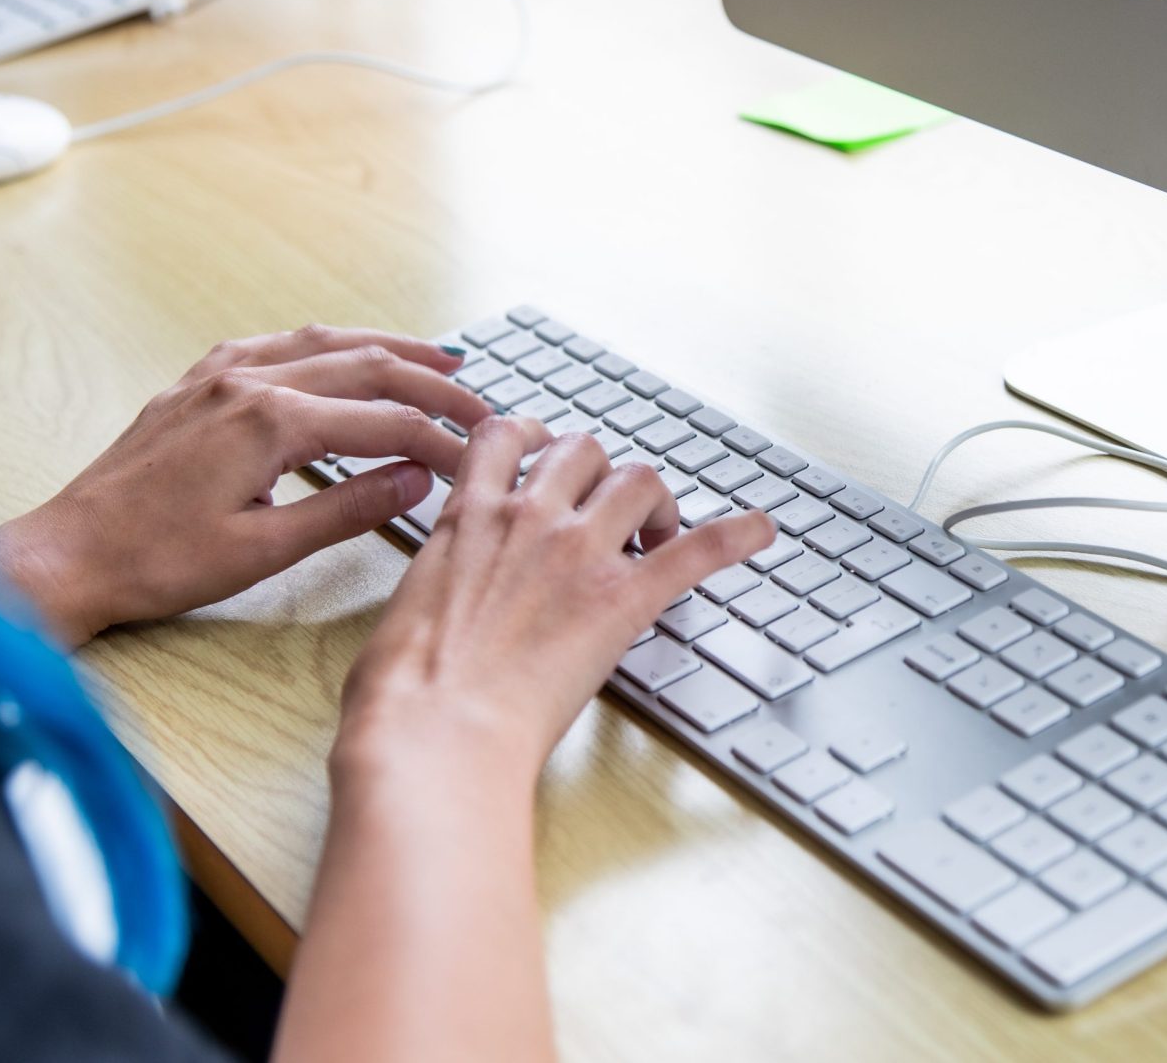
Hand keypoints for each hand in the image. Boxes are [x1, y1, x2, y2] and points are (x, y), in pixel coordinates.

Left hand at [0, 324, 492, 645]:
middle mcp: (246, 382)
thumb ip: (347, 508)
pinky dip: (329, 345)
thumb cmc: (157, 562)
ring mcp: (218, 375)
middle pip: (367, 367)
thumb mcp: (264, 550)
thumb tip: (416, 479)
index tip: (479, 462)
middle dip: (433, 386)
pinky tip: (348, 354)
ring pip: (325, 342)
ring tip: (440, 360)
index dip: (441, 442)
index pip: (384, 423)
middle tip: (482, 407)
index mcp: (268, 423)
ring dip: (389, 349)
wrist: (70, 554)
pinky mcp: (197, 382)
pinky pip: (278, 344)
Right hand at [338, 415, 776, 780]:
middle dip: (602, 473)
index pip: (505, 437)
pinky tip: (761, 531)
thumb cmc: (405, 690)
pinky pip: (696, 550)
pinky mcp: (622, 598)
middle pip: (585, 450)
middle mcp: (527, 517)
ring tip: (658, 533)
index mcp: (468, 517)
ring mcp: (580, 553)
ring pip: (639, 480)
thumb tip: (430, 615)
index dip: (535, 437)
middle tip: (611, 511)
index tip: (546, 448)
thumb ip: (432, 589)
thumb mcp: (405, 612)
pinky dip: (736, 535)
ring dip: (655, 500)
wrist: (436, 729)